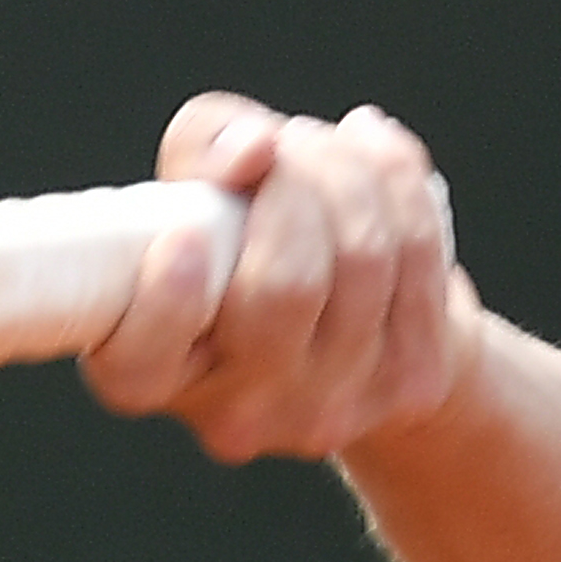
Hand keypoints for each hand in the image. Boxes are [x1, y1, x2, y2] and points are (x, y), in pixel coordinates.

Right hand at [84, 92, 481, 461]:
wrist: (356, 310)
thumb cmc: (244, 233)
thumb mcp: (196, 179)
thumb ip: (202, 147)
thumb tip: (253, 150)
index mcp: (152, 375)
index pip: (142, 362)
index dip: (167, 303)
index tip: (186, 235)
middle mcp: (237, 416)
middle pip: (284, 286)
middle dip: (294, 182)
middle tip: (280, 145)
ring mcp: (328, 411)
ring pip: (362, 257)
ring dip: (346, 170)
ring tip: (322, 148)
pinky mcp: (410, 386)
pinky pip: (418, 252)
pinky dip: (398, 180)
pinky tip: (372, 149)